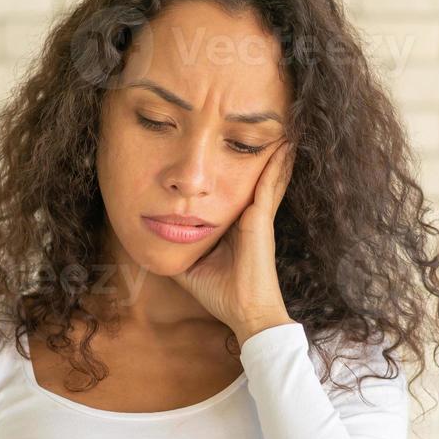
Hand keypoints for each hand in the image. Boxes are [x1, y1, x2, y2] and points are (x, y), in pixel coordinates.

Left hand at [173, 140, 296, 343]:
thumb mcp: (191, 266)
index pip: (235, 189)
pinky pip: (270, 184)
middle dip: (255, 152)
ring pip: (267, 175)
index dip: (234, 168)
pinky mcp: (261, 219)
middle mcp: (250, 216)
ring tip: (282, 125)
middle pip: (252, 176)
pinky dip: (278, 164)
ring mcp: (258, 216)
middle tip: (265, 124)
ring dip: (273, 151)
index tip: (229, 145)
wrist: (246, 313)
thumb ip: (178, 248)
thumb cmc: (222, 294)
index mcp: (236, 225)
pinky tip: (285, 144)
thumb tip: (153, 239)